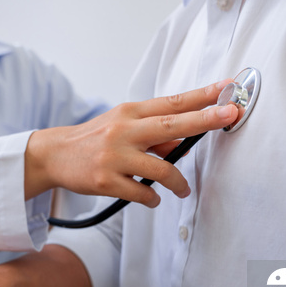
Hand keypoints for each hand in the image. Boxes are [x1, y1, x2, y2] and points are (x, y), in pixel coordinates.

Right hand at [24, 79, 237, 205]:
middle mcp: (124, 130)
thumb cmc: (94, 139)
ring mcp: (114, 156)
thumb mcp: (123, 126)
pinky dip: (152, 198)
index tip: (227, 88)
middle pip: (171, 123)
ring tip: (183, 190)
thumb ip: (154, 133)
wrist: (54, 155)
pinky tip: (153, 198)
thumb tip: (187, 141)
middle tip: (230, 114)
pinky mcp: (106, 180)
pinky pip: (142, 193)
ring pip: (161, 169)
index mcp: (130, 112)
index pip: (172, 102)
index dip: (201, 95)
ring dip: (178, 183)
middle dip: (204, 119)